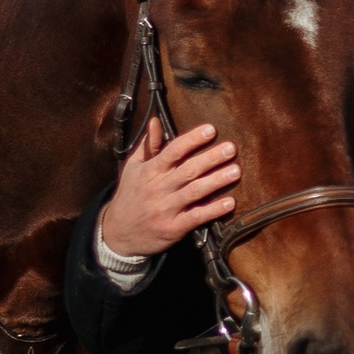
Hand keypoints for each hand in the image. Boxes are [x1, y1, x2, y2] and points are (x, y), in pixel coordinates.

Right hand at [99, 118, 237, 259]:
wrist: (118, 233)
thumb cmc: (130, 195)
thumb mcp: (133, 168)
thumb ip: (147, 145)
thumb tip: (156, 121)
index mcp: (150, 171)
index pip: (172, 151)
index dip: (192, 140)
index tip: (210, 130)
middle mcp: (158, 188)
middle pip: (188, 170)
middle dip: (211, 158)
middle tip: (231, 148)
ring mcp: (166, 209)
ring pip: (194, 192)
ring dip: (216, 181)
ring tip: (235, 171)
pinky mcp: (173, 228)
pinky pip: (195, 217)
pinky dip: (213, 210)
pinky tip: (229, 202)